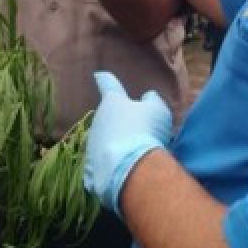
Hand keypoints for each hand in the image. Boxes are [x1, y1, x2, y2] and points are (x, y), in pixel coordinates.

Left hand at [84, 71, 172, 214]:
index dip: (106, 80)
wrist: (129, 168)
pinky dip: (112, 166)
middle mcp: (97, 120)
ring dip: (116, 145)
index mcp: (112, 101)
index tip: (100, 76)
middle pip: (108, 118)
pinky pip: (103, 165)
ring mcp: (91, 144)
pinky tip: (125, 172)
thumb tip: (147, 97)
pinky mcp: (90, 168)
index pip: (109, 85)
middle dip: (119, 123)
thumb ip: (152, 101)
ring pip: (104, 142)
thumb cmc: (145, 131)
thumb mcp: (157, 110)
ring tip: (135, 155)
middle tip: (138, 132)